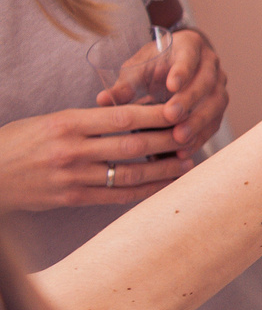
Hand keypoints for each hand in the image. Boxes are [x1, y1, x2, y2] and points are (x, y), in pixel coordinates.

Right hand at [0, 104, 188, 210]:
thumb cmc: (19, 143)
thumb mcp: (50, 121)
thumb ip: (88, 120)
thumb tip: (133, 113)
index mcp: (67, 123)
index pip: (122, 117)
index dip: (156, 115)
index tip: (181, 110)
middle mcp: (71, 150)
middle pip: (133, 145)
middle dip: (169, 141)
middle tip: (193, 137)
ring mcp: (72, 177)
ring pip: (130, 174)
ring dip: (163, 170)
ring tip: (186, 163)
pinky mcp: (71, 198)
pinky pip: (116, 196)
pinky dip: (144, 191)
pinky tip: (163, 186)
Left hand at [95, 29, 227, 151]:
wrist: (179, 63)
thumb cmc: (156, 64)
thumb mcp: (138, 67)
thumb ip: (125, 83)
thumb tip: (102, 100)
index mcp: (190, 46)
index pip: (189, 57)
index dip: (182, 71)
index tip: (171, 85)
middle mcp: (210, 64)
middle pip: (206, 82)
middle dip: (189, 101)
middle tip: (171, 116)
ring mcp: (219, 85)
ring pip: (216, 103)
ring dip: (198, 122)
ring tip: (180, 138)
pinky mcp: (219, 106)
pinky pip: (215, 122)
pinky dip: (200, 137)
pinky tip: (184, 150)